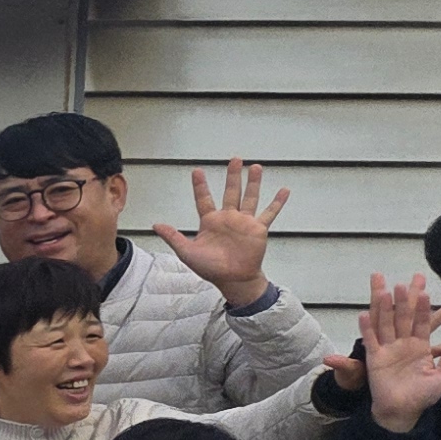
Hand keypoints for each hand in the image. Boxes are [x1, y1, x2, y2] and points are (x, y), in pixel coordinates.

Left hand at [155, 159, 287, 303]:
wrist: (233, 279)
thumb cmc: (210, 268)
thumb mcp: (187, 252)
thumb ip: (173, 237)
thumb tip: (156, 225)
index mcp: (210, 221)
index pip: (204, 199)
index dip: (200, 186)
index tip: (197, 171)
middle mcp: (228, 218)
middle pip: (231, 192)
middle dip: (233, 176)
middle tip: (235, 159)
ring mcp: (244, 222)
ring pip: (250, 197)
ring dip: (254, 183)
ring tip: (256, 167)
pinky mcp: (258, 229)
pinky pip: (269, 212)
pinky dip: (277, 202)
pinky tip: (284, 190)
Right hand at [355, 273, 440, 433]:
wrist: (402, 411)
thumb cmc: (423, 395)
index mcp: (420, 346)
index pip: (422, 322)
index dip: (423, 308)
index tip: (425, 292)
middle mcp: (403, 343)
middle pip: (402, 317)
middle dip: (403, 300)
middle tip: (403, 282)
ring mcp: (388, 349)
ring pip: (385, 324)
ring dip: (383, 308)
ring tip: (382, 290)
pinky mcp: (375, 358)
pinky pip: (370, 340)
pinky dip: (367, 328)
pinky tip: (364, 315)